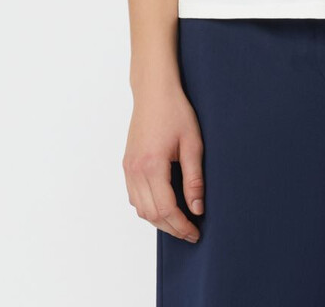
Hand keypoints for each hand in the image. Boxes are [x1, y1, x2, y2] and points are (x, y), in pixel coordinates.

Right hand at [123, 84, 204, 241]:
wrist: (154, 92)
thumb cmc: (175, 112)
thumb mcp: (192, 143)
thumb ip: (194, 178)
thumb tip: (198, 208)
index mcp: (152, 166)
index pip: (166, 209)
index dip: (181, 226)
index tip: (196, 232)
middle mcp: (135, 170)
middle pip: (151, 214)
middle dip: (172, 228)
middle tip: (191, 232)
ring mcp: (128, 168)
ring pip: (140, 209)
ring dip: (159, 220)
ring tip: (180, 221)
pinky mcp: (127, 165)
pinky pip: (134, 197)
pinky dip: (148, 207)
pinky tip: (163, 205)